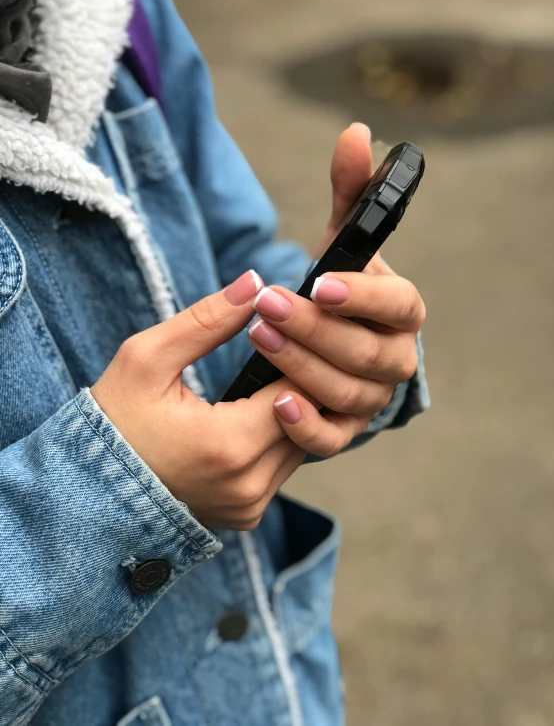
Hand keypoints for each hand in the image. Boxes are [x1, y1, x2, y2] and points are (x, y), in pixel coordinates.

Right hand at [91, 271, 373, 529]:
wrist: (91, 492)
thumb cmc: (115, 421)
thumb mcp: (147, 360)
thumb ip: (205, 321)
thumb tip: (254, 283)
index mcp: (229, 445)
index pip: (299, 390)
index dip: (300, 354)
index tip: (294, 327)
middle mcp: (249, 485)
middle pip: (309, 421)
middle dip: (305, 379)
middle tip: (299, 343)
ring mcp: (250, 505)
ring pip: (303, 446)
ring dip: (298, 410)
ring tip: (285, 372)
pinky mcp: (248, 515)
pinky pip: (283, 468)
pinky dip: (281, 437)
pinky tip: (268, 408)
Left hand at [246, 123, 424, 451]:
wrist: (322, 347)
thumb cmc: (333, 290)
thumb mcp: (338, 241)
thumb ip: (351, 191)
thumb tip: (357, 132)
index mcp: (400, 313)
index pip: (401, 307)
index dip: (365, 297)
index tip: (320, 283)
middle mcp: (395, 359)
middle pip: (368, 353)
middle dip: (316, 330)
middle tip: (267, 305)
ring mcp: (371, 398)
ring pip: (348, 393)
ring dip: (302, 366)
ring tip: (256, 338)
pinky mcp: (343, 429)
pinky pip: (333, 439)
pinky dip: (306, 425)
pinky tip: (274, 402)